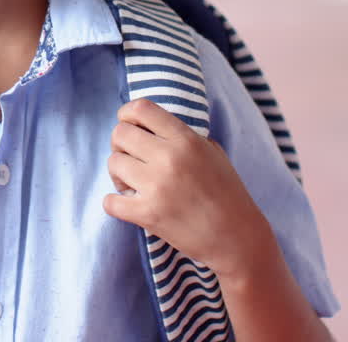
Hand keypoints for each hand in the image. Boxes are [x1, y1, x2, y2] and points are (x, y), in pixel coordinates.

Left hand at [104, 99, 271, 277]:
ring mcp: (158, 186)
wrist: (238, 238)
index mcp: (187, 140)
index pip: (141, 109)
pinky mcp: (148, 214)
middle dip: (120, 145)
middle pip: (120, 133)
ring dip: (118, 174)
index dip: (126, 114)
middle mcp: (170, 158)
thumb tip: (153, 126)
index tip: (128, 125)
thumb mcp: (213, 152)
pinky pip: (109, 201)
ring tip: (133, 185)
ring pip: (113, 163)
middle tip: (131, 160)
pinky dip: (114, 203)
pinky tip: (129, 204)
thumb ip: (184, 135)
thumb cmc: (227, 194)